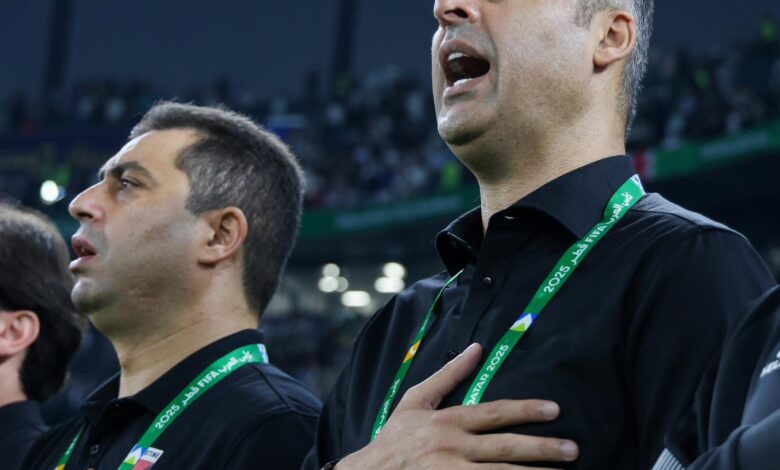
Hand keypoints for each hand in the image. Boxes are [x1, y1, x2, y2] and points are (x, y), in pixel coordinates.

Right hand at [336, 343, 578, 468]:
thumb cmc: (395, 437)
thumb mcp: (416, 400)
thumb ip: (448, 375)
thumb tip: (476, 349)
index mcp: (447, 422)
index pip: (493, 414)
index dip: (525, 410)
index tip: (554, 410)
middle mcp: (452, 448)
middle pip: (504, 448)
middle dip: (542, 448)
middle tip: (573, 449)